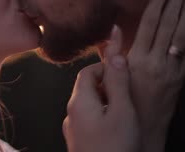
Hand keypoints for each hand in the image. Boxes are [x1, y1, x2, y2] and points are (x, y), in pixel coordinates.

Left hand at [63, 27, 138, 151]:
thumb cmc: (114, 147)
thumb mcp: (122, 111)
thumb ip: (118, 83)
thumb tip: (115, 55)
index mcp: (79, 101)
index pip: (86, 71)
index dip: (105, 67)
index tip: (123, 73)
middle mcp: (70, 112)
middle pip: (86, 87)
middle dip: (106, 85)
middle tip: (126, 93)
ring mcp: (72, 128)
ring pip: (88, 105)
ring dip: (104, 102)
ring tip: (124, 112)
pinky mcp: (77, 141)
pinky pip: (88, 120)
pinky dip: (101, 117)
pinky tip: (115, 129)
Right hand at [126, 0, 184, 151]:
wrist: (144, 126)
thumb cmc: (123, 100)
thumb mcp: (113, 75)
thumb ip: (112, 52)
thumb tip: (112, 30)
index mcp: (136, 58)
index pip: (149, 22)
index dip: (157, 1)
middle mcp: (156, 60)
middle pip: (167, 23)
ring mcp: (172, 67)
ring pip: (181, 33)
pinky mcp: (181, 75)